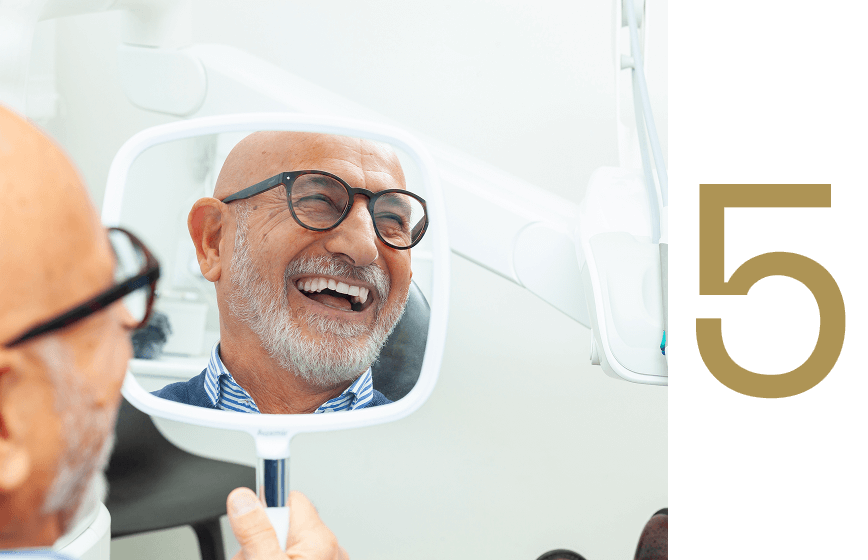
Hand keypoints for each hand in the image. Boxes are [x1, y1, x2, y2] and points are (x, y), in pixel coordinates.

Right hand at [227, 487, 348, 559]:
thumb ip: (255, 532)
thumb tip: (242, 498)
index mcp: (320, 539)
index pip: (289, 498)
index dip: (264, 509)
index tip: (245, 507)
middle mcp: (329, 548)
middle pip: (284, 523)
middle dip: (260, 538)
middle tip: (250, 557)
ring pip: (285, 543)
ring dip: (266, 552)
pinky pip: (292, 555)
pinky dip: (276, 559)